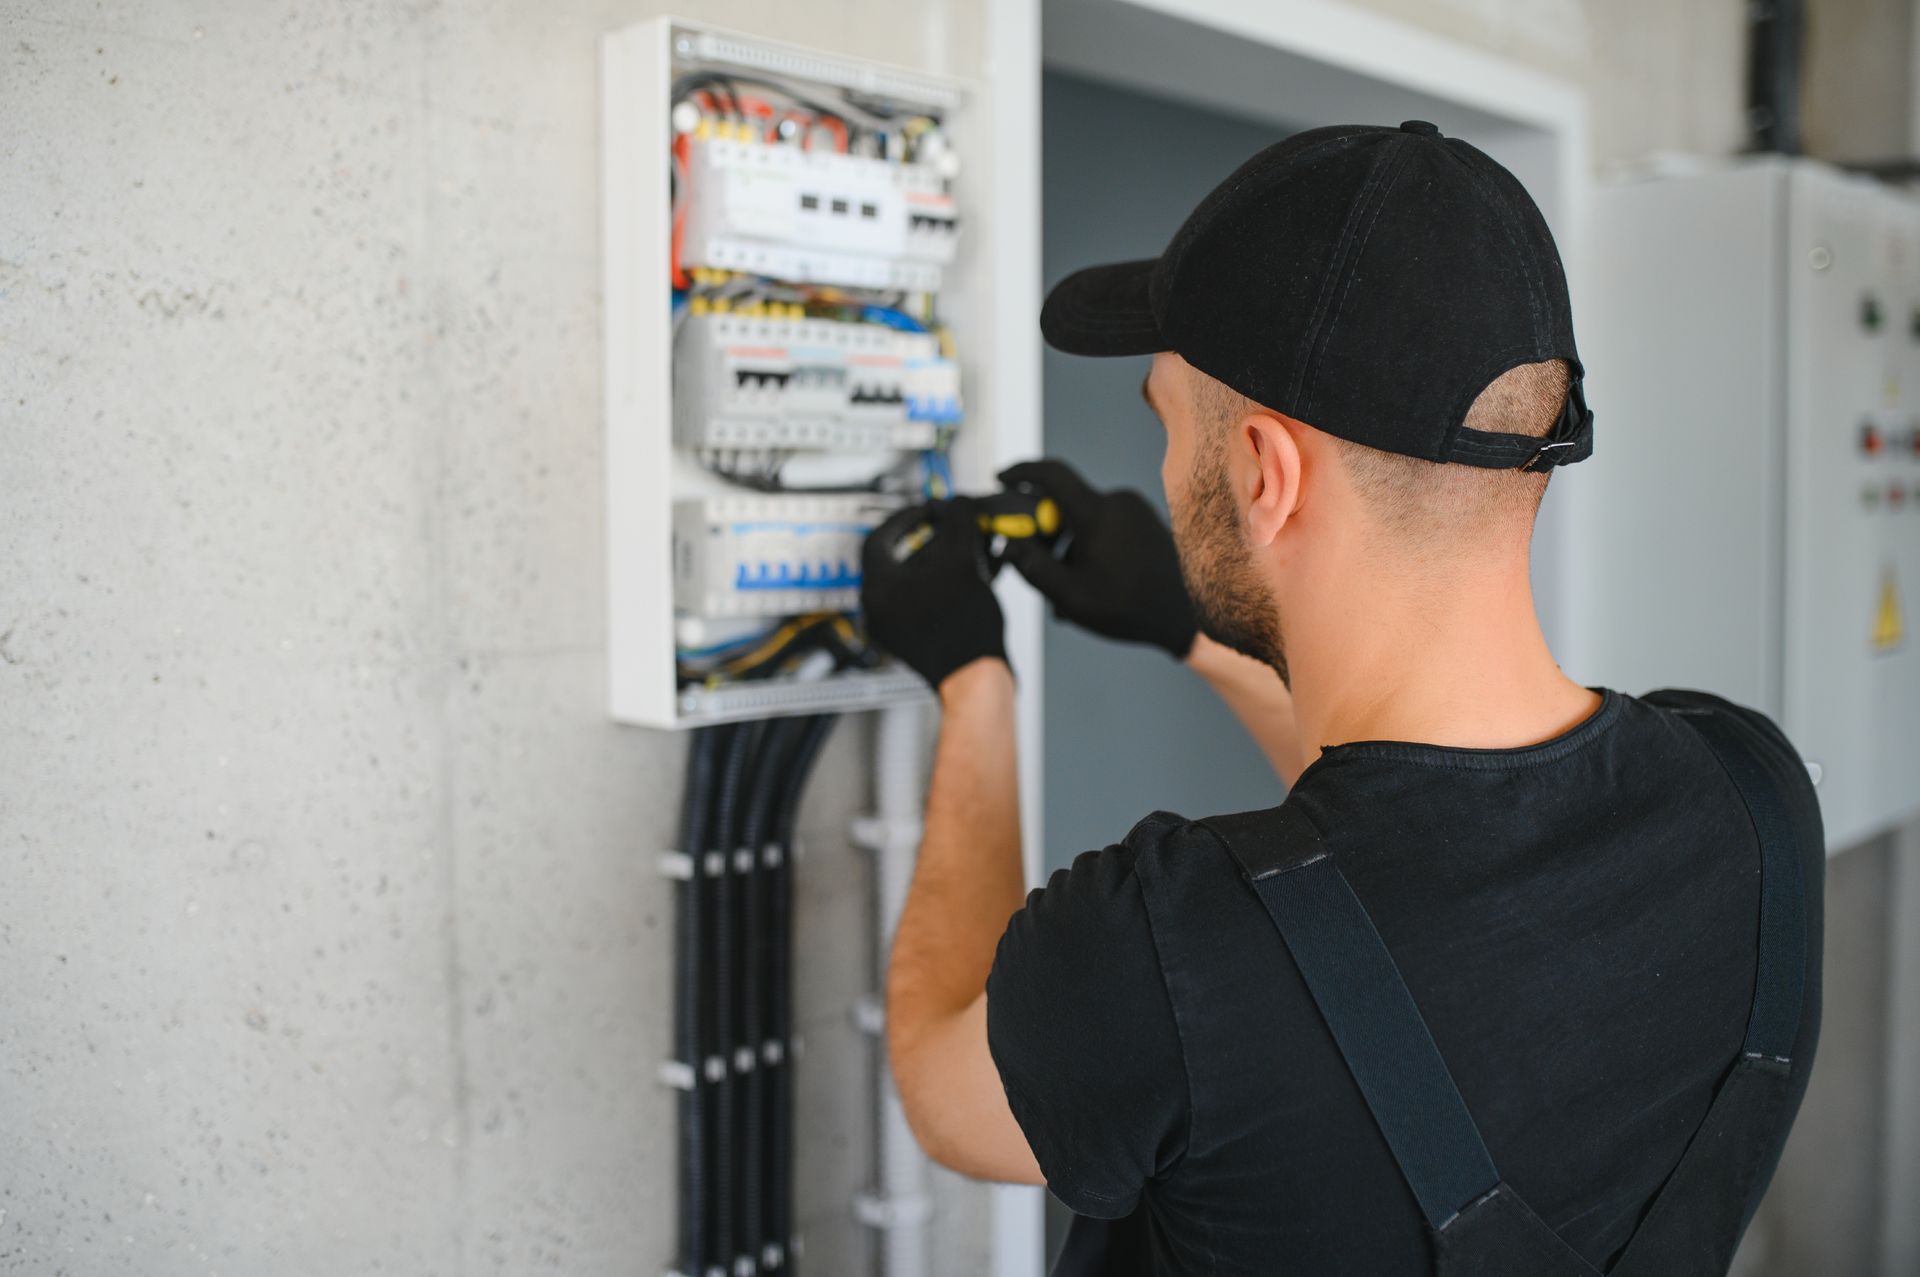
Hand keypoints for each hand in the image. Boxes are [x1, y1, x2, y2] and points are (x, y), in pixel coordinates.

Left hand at [861, 497, 1007, 689]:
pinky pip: (922, 601)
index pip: (878, 538)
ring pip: (913, 581)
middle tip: (951, 530)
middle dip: (931, 540)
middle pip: (898, 559)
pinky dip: (944, 585)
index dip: (905, 518)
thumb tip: (956, 502)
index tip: (927, 510)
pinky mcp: (912, 641)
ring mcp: (892, 628)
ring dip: (941, 562)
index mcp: (877, 587)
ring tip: (969, 553)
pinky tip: (973, 578)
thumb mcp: (962, 560)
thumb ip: (957, 521)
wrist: (975, 680)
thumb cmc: (963, 630)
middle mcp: (877, 608)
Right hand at [996, 459, 1197, 659]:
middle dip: (1045, 534)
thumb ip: (1034, 567)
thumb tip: (1006, 544)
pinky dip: (1089, 548)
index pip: (1052, 474)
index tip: (1000, 478)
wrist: (1189, 614)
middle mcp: (1117, 500)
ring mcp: (1134, 508)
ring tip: (1069, 591)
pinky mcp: (1145, 519)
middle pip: (1064, 505)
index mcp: (1097, 512)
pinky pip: (1104, 526)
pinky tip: (1092, 583)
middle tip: (1037, 565)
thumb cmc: (1129, 608)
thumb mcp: (1071, 596)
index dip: (1021, 473)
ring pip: (1084, 521)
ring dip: (1069, 549)